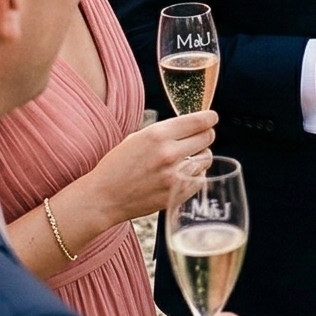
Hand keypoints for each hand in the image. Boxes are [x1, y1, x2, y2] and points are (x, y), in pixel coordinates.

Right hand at [74, 111, 217, 227]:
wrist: (104, 197)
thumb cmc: (117, 165)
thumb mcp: (137, 138)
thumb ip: (165, 131)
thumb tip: (190, 125)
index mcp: (158, 135)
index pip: (199, 121)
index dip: (209, 118)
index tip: (211, 118)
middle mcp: (169, 154)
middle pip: (207, 138)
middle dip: (205, 135)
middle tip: (200, 138)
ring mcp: (175, 176)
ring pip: (206, 159)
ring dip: (200, 156)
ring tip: (187, 158)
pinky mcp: (177, 194)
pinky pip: (201, 179)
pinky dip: (196, 175)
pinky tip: (183, 174)